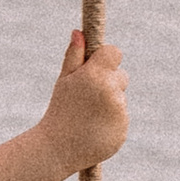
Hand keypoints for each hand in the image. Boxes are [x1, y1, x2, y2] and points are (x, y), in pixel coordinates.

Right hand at [41, 29, 128, 174]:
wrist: (57, 149)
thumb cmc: (59, 110)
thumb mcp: (64, 81)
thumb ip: (74, 55)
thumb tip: (79, 32)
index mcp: (96, 75)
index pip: (114, 53)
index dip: (106, 58)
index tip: (96, 67)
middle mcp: (111, 91)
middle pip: (122, 76)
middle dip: (109, 82)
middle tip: (87, 97)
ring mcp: (119, 112)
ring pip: (121, 99)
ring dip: (109, 103)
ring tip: (88, 116)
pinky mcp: (123, 129)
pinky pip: (122, 118)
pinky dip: (111, 122)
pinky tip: (94, 129)